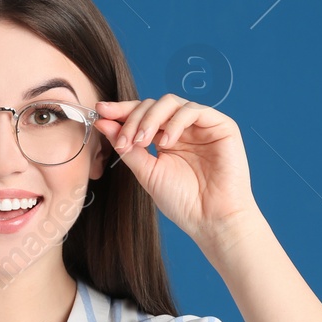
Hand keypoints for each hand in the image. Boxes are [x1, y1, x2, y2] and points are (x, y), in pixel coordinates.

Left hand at [94, 94, 262, 246]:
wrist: (211, 219)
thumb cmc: (183, 201)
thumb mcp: (147, 172)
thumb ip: (127, 148)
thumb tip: (104, 123)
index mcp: (165, 139)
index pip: (141, 115)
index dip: (121, 111)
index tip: (100, 112)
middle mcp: (182, 129)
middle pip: (152, 105)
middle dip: (133, 118)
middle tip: (125, 140)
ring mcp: (201, 126)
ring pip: (170, 102)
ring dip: (150, 118)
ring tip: (142, 142)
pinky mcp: (220, 125)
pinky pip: (193, 110)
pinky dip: (174, 122)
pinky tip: (166, 142)